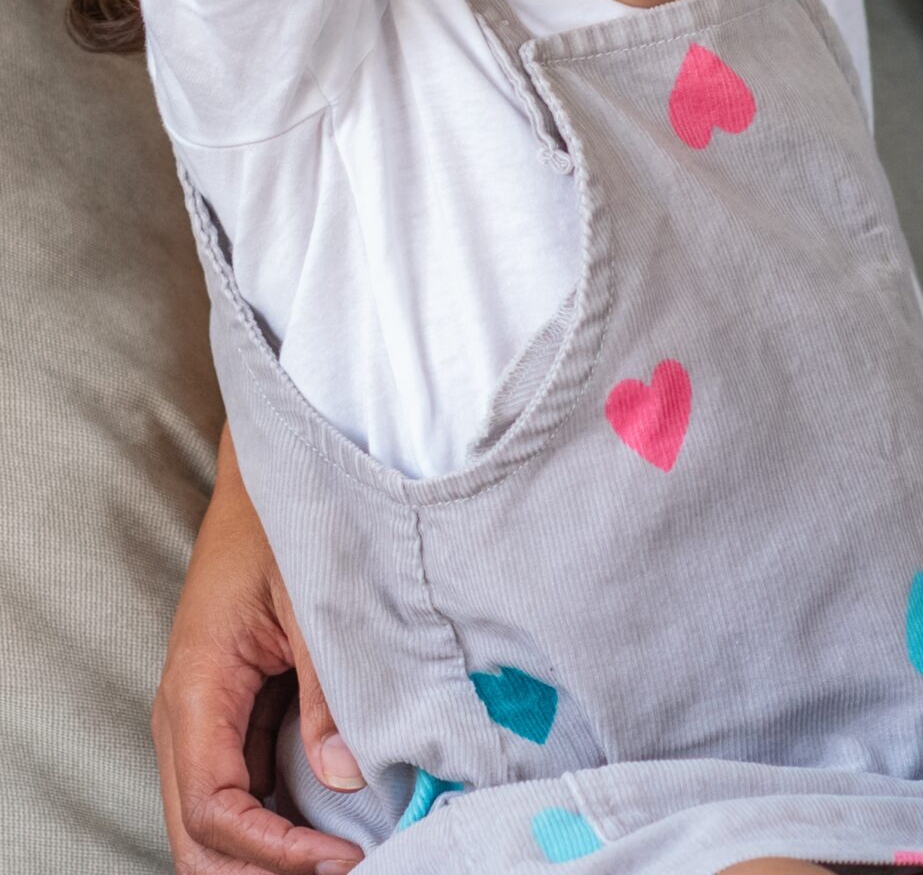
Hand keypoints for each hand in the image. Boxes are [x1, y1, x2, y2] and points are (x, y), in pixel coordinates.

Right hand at [155, 431, 361, 874]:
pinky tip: (327, 822)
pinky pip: (239, 783)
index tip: (340, 859)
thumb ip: (329, 692)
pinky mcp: (231, 707)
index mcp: (197, 691)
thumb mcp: (316, 602)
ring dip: (265, 851)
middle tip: (341, 869)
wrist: (270, 475)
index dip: (272, 850)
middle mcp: (188, 715)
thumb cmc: (287, 523)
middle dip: (258, 869)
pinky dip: (273, 816)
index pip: (214, 811)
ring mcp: (205, 715)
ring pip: (214, 818)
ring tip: (339, 856)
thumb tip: (346, 777)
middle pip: (197, 836)